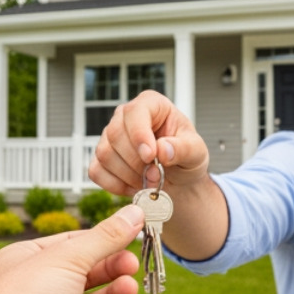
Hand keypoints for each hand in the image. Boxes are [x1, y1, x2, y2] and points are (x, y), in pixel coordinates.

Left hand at [0, 205, 144, 293]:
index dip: (103, 240)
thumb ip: (105, 238)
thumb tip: (134, 213)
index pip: (73, 245)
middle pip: (85, 276)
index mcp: (28, 262)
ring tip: (129, 290)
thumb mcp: (68, 258)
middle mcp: (37, 292)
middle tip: (132, 265)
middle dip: (112, 269)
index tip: (134, 233)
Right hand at [87, 90, 210, 195]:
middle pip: (115, 135)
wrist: (178, 178)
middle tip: (155, 177)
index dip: (139, 135)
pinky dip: (115, 185)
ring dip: (127, 175)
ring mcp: (110, 137)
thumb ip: (184, 148)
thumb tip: (163, 149)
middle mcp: (126, 117)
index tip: (150, 156)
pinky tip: (133, 187)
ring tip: (148, 183)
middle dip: (136, 162)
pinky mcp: (101, 158)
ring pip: (104, 154)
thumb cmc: (186, 157)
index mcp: (151, 105)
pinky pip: (96, 171)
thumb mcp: (196, 152)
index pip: (135, 112)